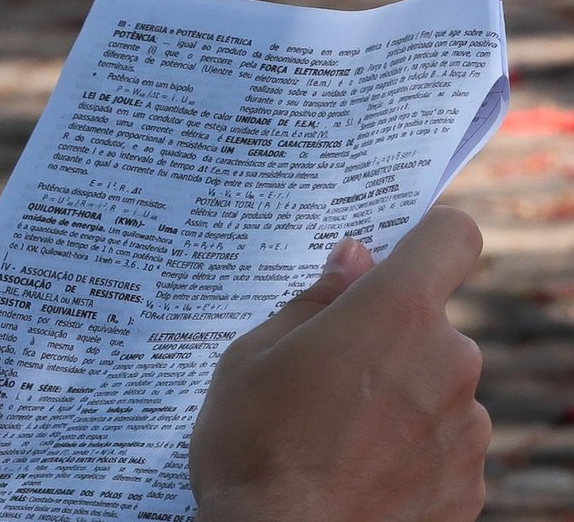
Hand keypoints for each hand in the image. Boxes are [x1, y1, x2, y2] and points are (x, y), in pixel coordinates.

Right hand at [190, 206, 490, 520]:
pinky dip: (411, 450)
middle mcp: (449, 361)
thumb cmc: (253, 449)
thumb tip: (354, 258)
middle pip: (432, 324)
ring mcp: (466, 429)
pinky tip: (359, 473)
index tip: (396, 256)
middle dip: (389, 338)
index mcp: (394, 313)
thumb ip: (314, 300)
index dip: (428, 237)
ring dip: (402, 396)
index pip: (451, 237)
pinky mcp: (469, 485)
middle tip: (327, 375)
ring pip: (438, 387)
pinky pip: (444, 445)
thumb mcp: (253, 357)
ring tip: (336, 436)